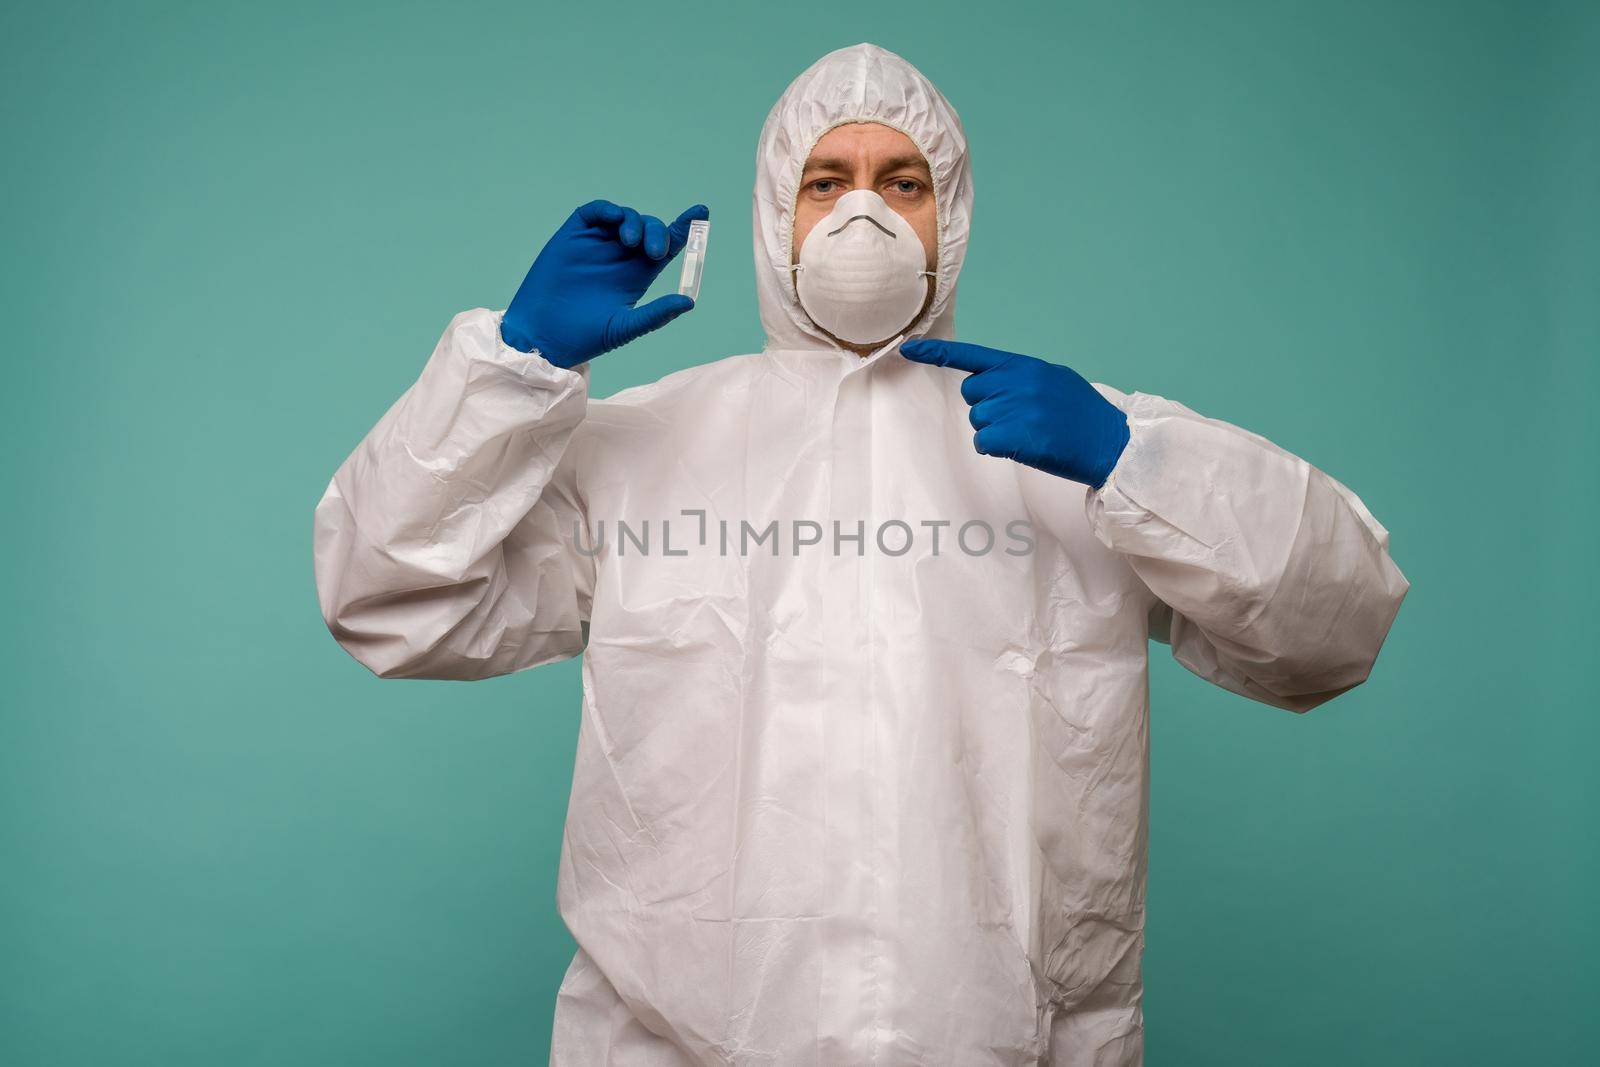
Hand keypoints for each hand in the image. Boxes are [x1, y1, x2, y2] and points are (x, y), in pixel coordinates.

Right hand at [501, 200, 708, 366]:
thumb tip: (689, 302)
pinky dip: (608, 211)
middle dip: (658, 232)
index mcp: (638, 274)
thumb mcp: (625, 327)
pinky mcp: (574, 235)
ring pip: (626, 217)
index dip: (684, 227)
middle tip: (655, 251)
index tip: (701, 212)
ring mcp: (598, 243)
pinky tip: (616, 221)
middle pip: (650, 229)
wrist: (543, 336)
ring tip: (632, 244)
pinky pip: (595, 212)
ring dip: (636, 223)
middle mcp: (621, 255)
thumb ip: (655, 315)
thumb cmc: (584, 336)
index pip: (668, 245)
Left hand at [900, 339, 1129, 488]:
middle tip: (1019, 417)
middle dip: (987, 407)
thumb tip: (995, 381)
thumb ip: (1022, 377)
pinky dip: (996, 448)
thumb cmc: (1084, 415)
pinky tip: (1023, 446)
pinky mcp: (1016, 435)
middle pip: (972, 394)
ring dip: (996, 431)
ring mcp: (1016, 408)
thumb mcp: (1055, 380)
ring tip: (1029, 432)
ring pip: (978, 421)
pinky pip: (984, 442)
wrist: (1110, 442)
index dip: (937, 354)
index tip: (908, 349)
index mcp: (1025, 365)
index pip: (973, 356)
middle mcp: (1017, 382)